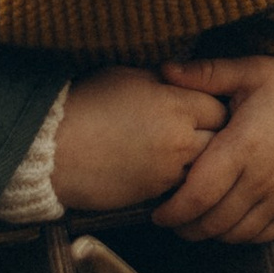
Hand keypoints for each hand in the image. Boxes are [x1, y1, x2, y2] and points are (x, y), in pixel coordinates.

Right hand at [50, 65, 228, 211]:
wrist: (53, 149)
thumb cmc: (85, 104)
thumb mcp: (127, 78)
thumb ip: (163, 82)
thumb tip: (181, 84)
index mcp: (175, 103)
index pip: (219, 106)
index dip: (213, 106)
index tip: (206, 108)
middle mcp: (180, 138)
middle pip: (220, 139)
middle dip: (215, 135)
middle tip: (204, 132)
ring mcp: (170, 170)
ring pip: (206, 168)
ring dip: (201, 161)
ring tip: (186, 152)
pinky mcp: (155, 194)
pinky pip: (183, 187)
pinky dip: (182, 180)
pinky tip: (166, 169)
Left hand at [146, 53, 273, 243]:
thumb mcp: (253, 71)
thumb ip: (207, 74)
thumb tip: (164, 69)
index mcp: (245, 146)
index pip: (198, 193)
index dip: (172, 210)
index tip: (156, 211)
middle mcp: (263, 178)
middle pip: (212, 221)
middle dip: (185, 227)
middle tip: (169, 220)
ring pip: (236, 234)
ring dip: (210, 234)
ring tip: (195, 223)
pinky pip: (263, 235)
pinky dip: (240, 236)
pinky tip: (228, 224)